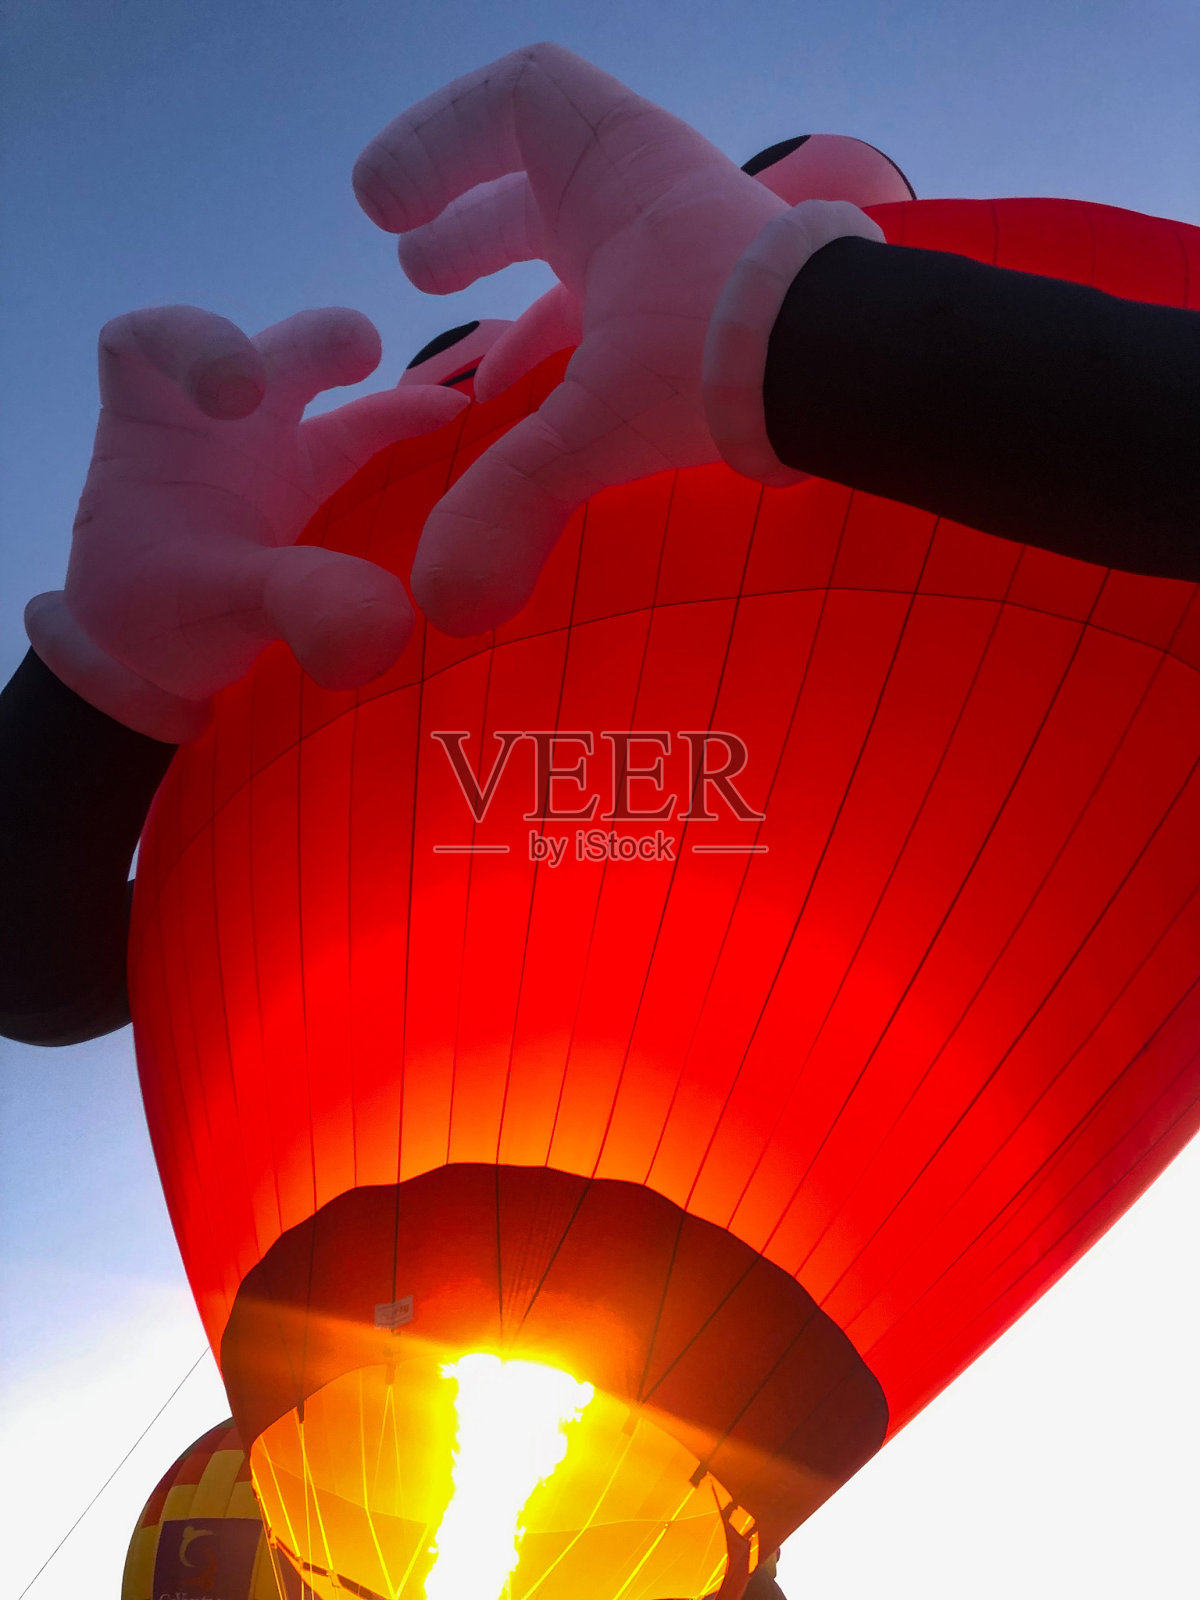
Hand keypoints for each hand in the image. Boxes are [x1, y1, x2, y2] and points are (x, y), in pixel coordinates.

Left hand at [26, 304, 466, 739]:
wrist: (156, 660)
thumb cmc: (154, 617)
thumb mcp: (219, 607)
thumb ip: (296, 600)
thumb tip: (392, 620)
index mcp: (154, 429)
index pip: (142, 342)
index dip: (191, 342)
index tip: (236, 396)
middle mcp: (212, 421)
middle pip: (268, 348)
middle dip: (319, 342)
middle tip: (362, 357)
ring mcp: (262, 445)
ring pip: (317, 378)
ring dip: (371, 379)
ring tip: (439, 400)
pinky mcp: (302, 478)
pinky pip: (356, 431)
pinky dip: (401, 418)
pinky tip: (452, 413)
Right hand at [353, 42, 789, 635]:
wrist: (851, 374)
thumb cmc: (725, 355)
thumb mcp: (600, 418)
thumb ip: (512, 497)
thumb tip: (441, 600)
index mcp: (613, 173)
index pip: (520, 98)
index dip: (436, 138)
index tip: (379, 204)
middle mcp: (644, 201)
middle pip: (536, 182)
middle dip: (466, 227)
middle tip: (411, 265)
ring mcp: (677, 256)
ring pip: (578, 254)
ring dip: (517, 297)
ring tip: (469, 358)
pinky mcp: (703, 312)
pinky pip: (616, 313)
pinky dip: (568, 350)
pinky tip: (535, 408)